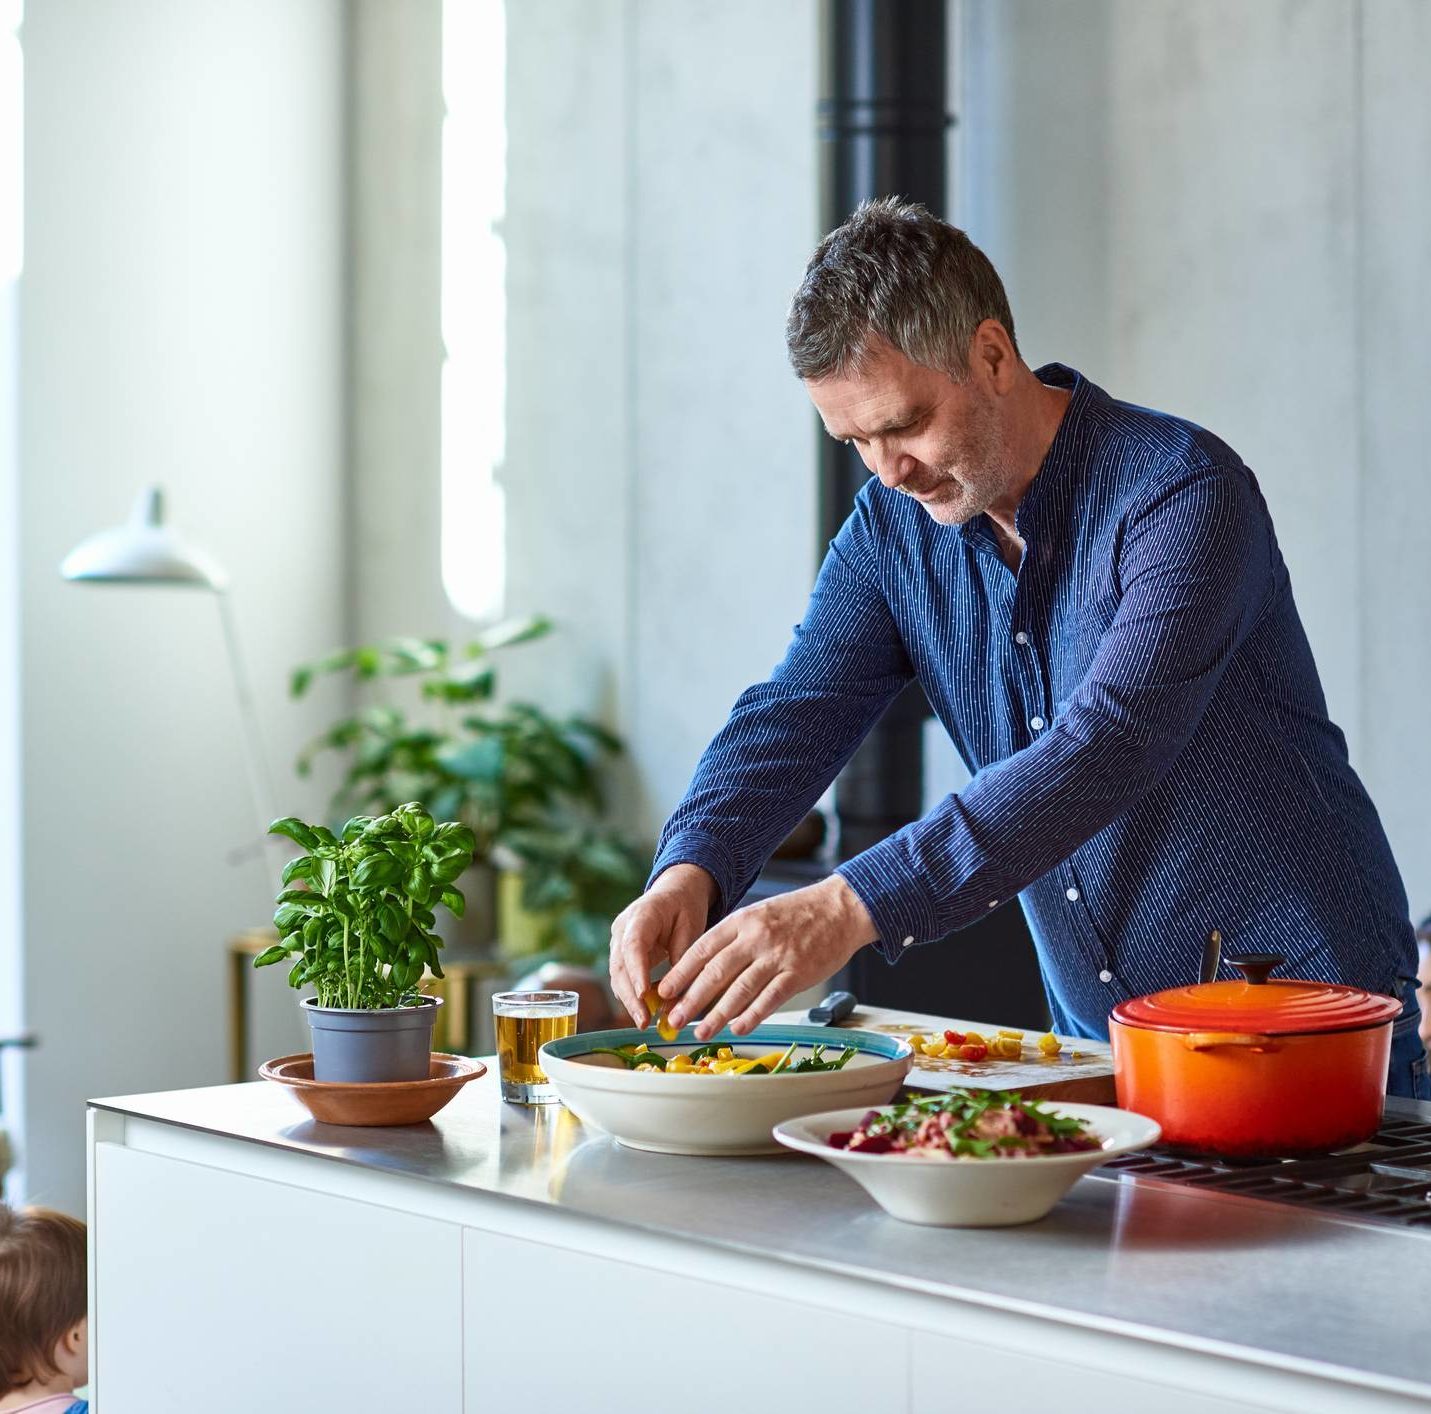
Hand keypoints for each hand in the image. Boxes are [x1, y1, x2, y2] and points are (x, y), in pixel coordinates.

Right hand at [608, 864, 718, 1026]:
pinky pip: (623, 976)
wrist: (675, 891)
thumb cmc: (686, 906)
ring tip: (644, 1022)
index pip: (633, 945)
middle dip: (630, 996)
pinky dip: (631, 994)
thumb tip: (676, 998)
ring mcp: (618, 940)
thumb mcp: (691, 927)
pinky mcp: (621, 952)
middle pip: (620, 965)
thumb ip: (682, 960)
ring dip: (629, 1000)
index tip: (642, 994)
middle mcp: (623, 927)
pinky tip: (644, 1012)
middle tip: (644, 1021)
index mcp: (642, 915)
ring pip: (617, 974)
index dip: (636, 971)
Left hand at [659, 875, 875, 1040]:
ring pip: (739, 989)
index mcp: (742, 921)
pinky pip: (770, 998)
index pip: (702, 949)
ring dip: (717, 1014)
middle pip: (715, 972)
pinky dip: (752, 1015)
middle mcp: (756, 937)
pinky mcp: (798, 973)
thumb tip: (706, 969)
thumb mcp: (759, 914)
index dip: (681, 973)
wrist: (840, 908)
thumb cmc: (799, 913)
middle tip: (674, 1019)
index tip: (664, 992)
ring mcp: (777, 955)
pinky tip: (738, 1028)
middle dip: (691, 999)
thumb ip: (735, 938)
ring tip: (701, 1031)